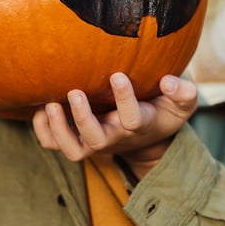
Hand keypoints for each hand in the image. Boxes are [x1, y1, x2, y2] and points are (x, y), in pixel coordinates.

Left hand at [31, 73, 198, 178]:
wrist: (145, 136)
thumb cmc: (162, 111)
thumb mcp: (181, 104)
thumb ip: (183, 92)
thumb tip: (169, 81)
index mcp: (138, 125)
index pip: (132, 119)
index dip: (124, 99)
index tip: (118, 75)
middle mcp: (114, 137)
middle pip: (97, 140)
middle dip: (83, 118)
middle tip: (74, 92)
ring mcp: (93, 142)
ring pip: (73, 150)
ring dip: (59, 129)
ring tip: (50, 104)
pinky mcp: (77, 140)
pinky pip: (54, 145)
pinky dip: (43, 131)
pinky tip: (40, 108)